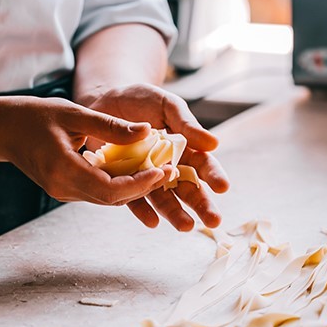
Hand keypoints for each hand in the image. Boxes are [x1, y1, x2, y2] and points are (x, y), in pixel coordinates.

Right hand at [0, 96, 172, 204]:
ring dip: (132, 187)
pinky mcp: (64, 189)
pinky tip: (132, 169)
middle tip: (169, 169)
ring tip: (157, 169)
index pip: (112, 189)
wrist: (2, 130)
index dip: (141, 183)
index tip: (164, 170)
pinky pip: (97, 192)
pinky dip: (117, 183)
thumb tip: (148, 132)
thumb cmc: (34, 116)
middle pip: (112, 198)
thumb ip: (110, 127)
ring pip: (106, 198)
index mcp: (64, 171)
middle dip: (143, 187)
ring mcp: (62, 192)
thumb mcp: (74, 114)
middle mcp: (64, 188)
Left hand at [79, 84, 229, 229]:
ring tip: (185, 226)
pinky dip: (143, 211)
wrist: (103, 102)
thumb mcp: (166, 104)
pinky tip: (152, 222)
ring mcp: (146, 176)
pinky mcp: (123, 181)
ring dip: (175, 213)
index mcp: (184, 147)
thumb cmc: (140, 100)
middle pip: (187, 187)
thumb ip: (186, 123)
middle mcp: (168, 166)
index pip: (202, 164)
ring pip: (163, 198)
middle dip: (201, 204)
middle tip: (214, 220)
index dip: (213, 175)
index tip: (222, 187)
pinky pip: (133, 199)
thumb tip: (214, 143)